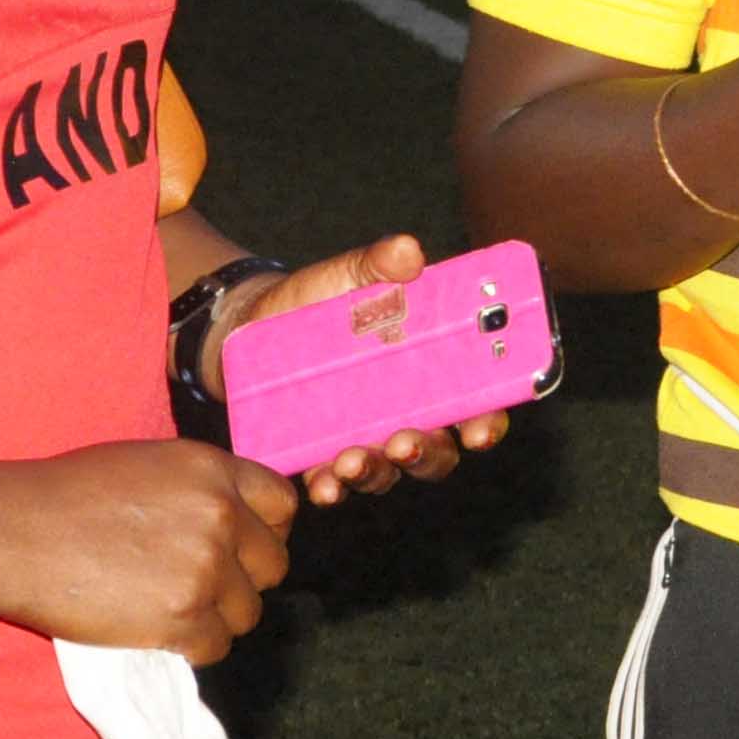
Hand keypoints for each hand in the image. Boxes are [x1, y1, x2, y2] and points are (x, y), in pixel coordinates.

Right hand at [0, 438, 299, 664]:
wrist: (14, 533)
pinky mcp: (181, 618)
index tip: (240, 548)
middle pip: (273, 565)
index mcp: (213, 470)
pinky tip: (159, 632)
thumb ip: (200, 488)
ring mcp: (204, 569)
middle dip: (242, 580)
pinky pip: (216, 646)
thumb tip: (236, 519)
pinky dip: (192, 646)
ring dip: (217, 617)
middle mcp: (220, 515)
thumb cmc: (67, 494)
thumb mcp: (148, 464)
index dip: (265, 532)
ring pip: (247, 612)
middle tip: (201, 587)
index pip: (283, 506)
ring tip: (172, 609)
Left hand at [213, 234, 515, 504]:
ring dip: (377, 471)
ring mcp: (364, 439)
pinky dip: (332, 488)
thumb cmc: (318, 301)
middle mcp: (406, 413)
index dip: (487, 420)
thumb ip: (378, 265)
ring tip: (352, 460)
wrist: (252, 325)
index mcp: (429, 370)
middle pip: (438, 449)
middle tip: (406, 441)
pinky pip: (333, 483)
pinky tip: (322, 484)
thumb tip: (408, 251)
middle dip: (428, 452)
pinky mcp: (319, 457)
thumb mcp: (347, 276)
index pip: (476, 404)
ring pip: (388, 471)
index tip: (480, 429)